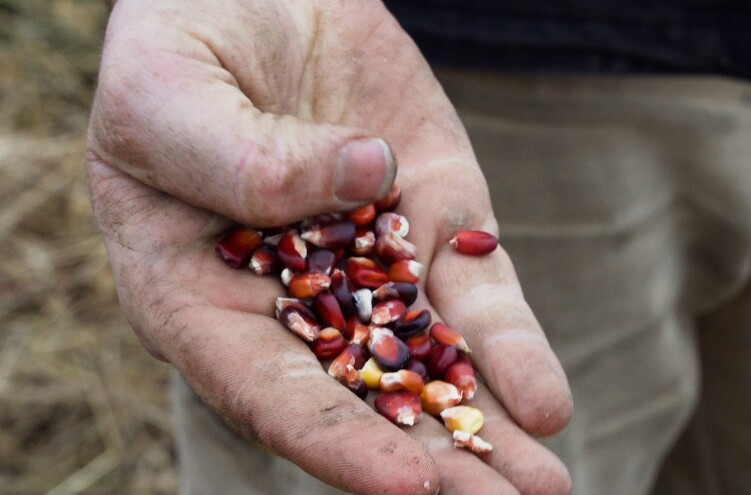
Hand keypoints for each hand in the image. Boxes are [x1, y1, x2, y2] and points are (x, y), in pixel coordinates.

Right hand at [87, 1, 572, 492]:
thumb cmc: (178, 47)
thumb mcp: (165, 93)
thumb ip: (236, 155)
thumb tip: (355, 182)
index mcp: (200, 298)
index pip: (267, 391)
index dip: (334, 440)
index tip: (407, 486)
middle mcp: (293, 303)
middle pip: (364, 399)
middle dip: (432, 461)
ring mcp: (375, 266)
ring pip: (433, 361)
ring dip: (487, 426)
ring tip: (542, 488)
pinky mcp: (436, 219)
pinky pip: (477, 292)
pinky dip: (510, 344)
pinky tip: (543, 401)